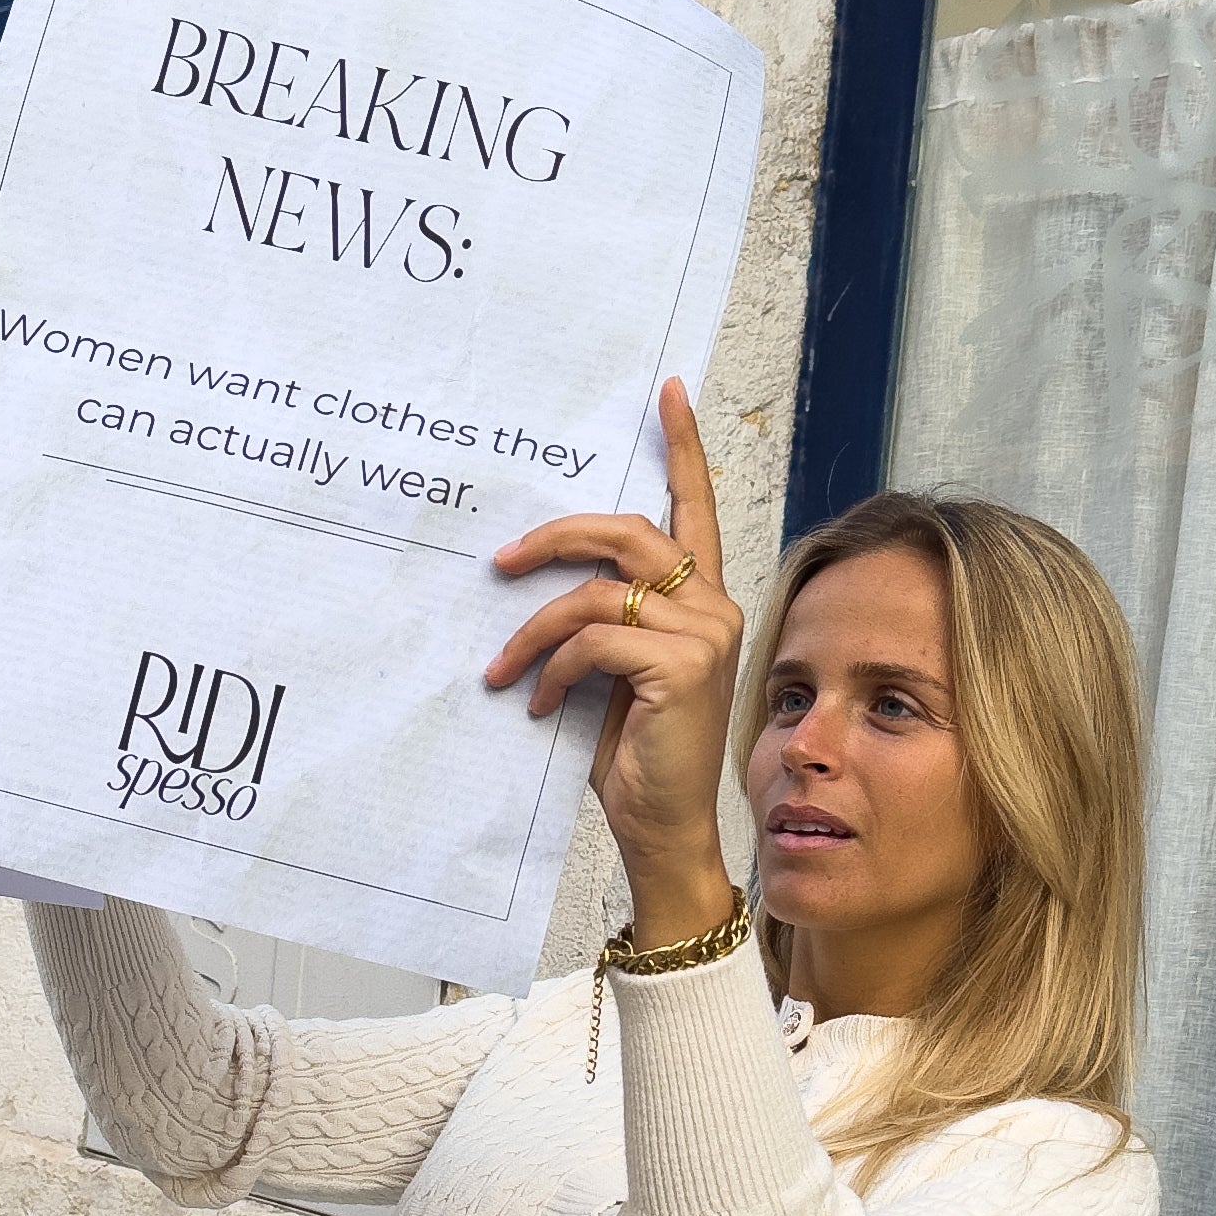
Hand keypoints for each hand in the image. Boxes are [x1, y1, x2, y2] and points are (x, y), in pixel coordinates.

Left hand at [485, 379, 744, 947]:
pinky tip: (538, 703)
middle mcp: (712, 606)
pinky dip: (551, 670)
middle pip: (628, 533)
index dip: (682, 446)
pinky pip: (591, 642)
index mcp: (701, 600)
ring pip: (595, 594)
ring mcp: (704, 635)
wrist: (661, 825)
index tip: (667, 390)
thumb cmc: (636, 752)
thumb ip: (604, 618)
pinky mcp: (681, 667)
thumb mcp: (616, 672)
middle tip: (502, 561)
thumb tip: (540, 576)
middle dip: (557, 535)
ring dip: (533, 630)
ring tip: (503, 670)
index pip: (694, 507)